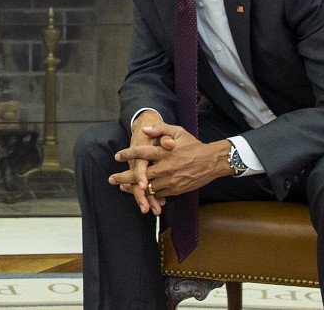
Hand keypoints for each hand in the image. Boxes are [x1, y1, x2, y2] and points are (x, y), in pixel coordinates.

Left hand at [109, 122, 230, 211]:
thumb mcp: (177, 131)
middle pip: (140, 174)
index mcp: (164, 152)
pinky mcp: (176, 189)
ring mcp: (170, 180)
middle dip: (124, 177)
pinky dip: (149, 195)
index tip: (117, 156)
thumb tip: (144, 129)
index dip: (128, 154)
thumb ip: (160, 129)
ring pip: (148, 187)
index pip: (141, 153)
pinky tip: (140, 194)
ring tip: (122, 187)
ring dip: (134, 188)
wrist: (212, 161)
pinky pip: (159, 194)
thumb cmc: (193, 145)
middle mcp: (165, 167)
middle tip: (111, 179)